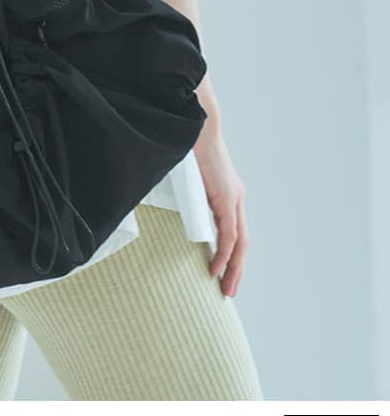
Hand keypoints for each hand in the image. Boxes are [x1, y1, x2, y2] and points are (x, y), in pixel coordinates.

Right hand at [192, 119, 250, 297]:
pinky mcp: (227, 197)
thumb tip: (173, 208)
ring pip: (239, 242)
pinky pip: (229, 233)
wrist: (196, 125)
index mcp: (229, 194)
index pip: (235, 232)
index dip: (232, 255)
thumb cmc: (188, 147)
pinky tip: (216, 267)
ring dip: (233, 267)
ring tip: (225, 287)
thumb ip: (188, 196)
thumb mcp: (191, 179)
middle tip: (228, 290)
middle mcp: (237, 198)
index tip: (223, 275)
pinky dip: (225, 252)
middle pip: (242, 243)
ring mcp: (234, 198)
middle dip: (235, 269)